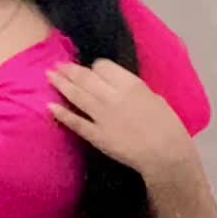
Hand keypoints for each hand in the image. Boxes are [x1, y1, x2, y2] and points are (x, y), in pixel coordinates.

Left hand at [47, 58, 193, 177]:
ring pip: (76, 95)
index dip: (95, 67)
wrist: (165, 153)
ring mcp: (101, 116)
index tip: (91, 70)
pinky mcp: (95, 135)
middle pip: (85, 77)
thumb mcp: (154, 97)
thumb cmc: (167, 125)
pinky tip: (50, 106)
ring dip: (60, 84)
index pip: (103, 67)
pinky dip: (62, 113)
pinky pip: (75, 122)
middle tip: (57, 64)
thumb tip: (121, 87)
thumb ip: (134, 90)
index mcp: (130, 85)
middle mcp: (112, 96)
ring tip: (49, 75)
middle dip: (69, 69)